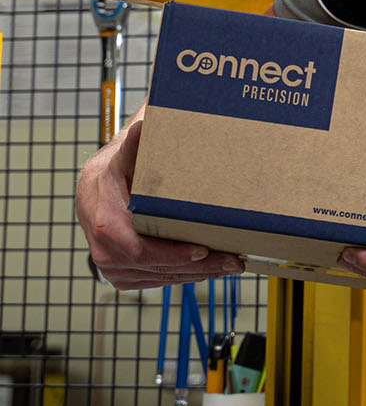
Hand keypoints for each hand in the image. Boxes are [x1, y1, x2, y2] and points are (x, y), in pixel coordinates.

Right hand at [76, 117, 243, 290]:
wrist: (94, 190)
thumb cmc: (114, 173)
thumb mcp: (124, 157)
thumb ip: (133, 145)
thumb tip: (143, 125)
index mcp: (107, 225)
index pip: (143, 250)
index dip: (174, 255)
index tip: (204, 251)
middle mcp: (106, 252)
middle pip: (159, 268)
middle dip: (199, 267)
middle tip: (232, 261)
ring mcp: (113, 267)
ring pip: (161, 278)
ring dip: (196, 275)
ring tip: (228, 265)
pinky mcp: (122, 274)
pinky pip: (156, 280)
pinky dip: (182, 276)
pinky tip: (206, 269)